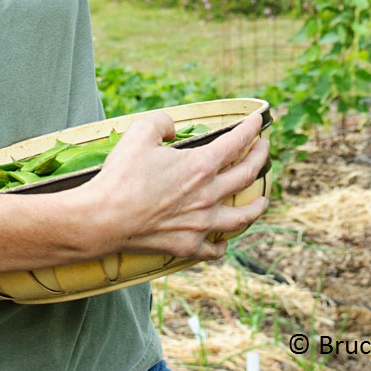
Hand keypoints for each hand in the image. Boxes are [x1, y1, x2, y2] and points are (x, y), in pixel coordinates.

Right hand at [85, 109, 268, 260]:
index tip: (259, 122)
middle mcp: (208, 195)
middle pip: (246, 175)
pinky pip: (215, 248)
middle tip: (265, 149)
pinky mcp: (188, 246)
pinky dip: (223, 244)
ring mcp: (201, 224)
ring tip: (263, 199)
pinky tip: (224, 240)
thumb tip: (173, 127)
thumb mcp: (140, 132)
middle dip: (260, 158)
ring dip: (257, 205)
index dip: (251, 129)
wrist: (105, 218)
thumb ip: (162, 122)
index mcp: (201, 165)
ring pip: (242, 217)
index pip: (236, 143)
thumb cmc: (121, 174)